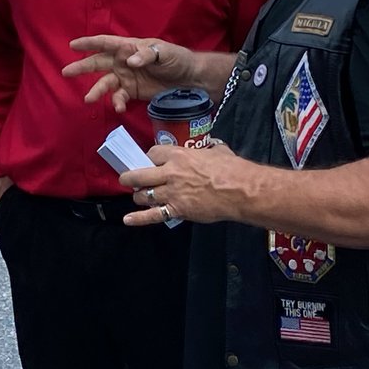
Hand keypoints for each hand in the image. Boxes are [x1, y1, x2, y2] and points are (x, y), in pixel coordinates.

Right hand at [63, 35, 193, 113]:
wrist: (189, 79)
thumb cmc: (177, 59)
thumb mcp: (164, 52)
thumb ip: (145, 55)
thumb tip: (128, 62)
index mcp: (129, 47)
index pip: (106, 43)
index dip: (89, 43)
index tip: (73, 45)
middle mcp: (123, 61)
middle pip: (98, 63)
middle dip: (82, 67)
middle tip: (67, 72)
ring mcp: (126, 77)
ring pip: (105, 83)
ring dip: (96, 90)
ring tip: (89, 99)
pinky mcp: (132, 92)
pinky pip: (119, 98)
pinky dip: (117, 103)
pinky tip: (119, 108)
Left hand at [120, 143, 246, 226]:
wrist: (240, 191)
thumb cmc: (232, 169)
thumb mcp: (218, 152)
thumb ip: (209, 150)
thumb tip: (213, 149)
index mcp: (179, 156)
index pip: (152, 153)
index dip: (149, 158)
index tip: (150, 162)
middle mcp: (170, 173)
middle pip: (139, 174)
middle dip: (130, 177)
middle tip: (127, 179)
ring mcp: (172, 193)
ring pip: (143, 195)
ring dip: (139, 196)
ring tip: (140, 197)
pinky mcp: (177, 210)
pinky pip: (153, 215)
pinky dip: (139, 218)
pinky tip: (128, 219)